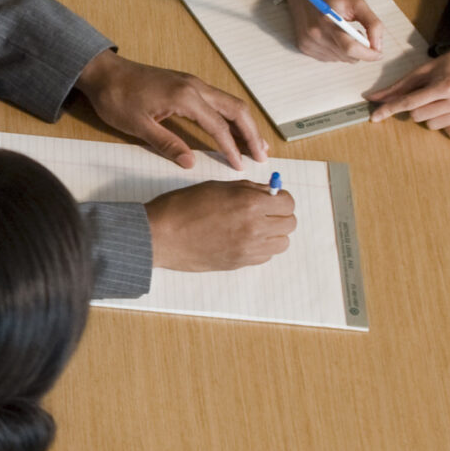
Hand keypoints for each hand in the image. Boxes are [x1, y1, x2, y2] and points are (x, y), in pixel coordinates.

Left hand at [74, 50, 270, 169]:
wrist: (103, 73)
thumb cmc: (116, 98)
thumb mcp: (138, 126)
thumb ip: (167, 144)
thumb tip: (191, 163)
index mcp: (185, 97)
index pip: (218, 127)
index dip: (232, 149)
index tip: (240, 167)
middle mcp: (195, 86)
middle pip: (236, 110)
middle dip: (252, 134)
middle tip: (263, 156)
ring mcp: (193, 82)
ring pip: (230, 102)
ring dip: (245, 123)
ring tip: (257, 145)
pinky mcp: (188, 83)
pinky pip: (219, 99)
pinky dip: (232, 115)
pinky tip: (234, 129)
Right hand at [146, 180, 295, 270]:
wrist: (159, 235)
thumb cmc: (181, 207)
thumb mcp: (216, 187)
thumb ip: (247, 189)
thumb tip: (268, 192)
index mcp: (249, 203)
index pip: (288, 203)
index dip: (280, 199)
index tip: (272, 199)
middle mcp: (254, 227)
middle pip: (290, 224)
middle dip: (279, 215)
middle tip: (264, 212)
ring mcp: (248, 248)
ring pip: (282, 243)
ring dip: (273, 234)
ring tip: (254, 227)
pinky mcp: (240, 263)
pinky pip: (266, 256)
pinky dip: (261, 248)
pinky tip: (243, 240)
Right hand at [280, 0, 383, 62]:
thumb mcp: (357, 3)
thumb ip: (372, 23)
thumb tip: (377, 47)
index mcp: (329, 20)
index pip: (350, 48)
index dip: (368, 54)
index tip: (379, 54)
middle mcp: (316, 33)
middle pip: (347, 56)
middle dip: (360, 50)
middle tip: (360, 35)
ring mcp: (308, 42)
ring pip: (340, 59)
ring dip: (348, 51)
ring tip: (344, 33)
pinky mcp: (304, 47)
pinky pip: (329, 58)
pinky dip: (336, 51)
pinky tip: (333, 37)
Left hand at [364, 43, 449, 138]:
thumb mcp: (423, 70)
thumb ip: (398, 87)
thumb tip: (372, 98)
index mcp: (446, 86)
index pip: (409, 103)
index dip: (389, 109)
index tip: (374, 117)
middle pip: (418, 117)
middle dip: (417, 107)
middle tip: (430, 94)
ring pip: (433, 126)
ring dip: (433, 116)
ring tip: (444, 100)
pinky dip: (449, 125)